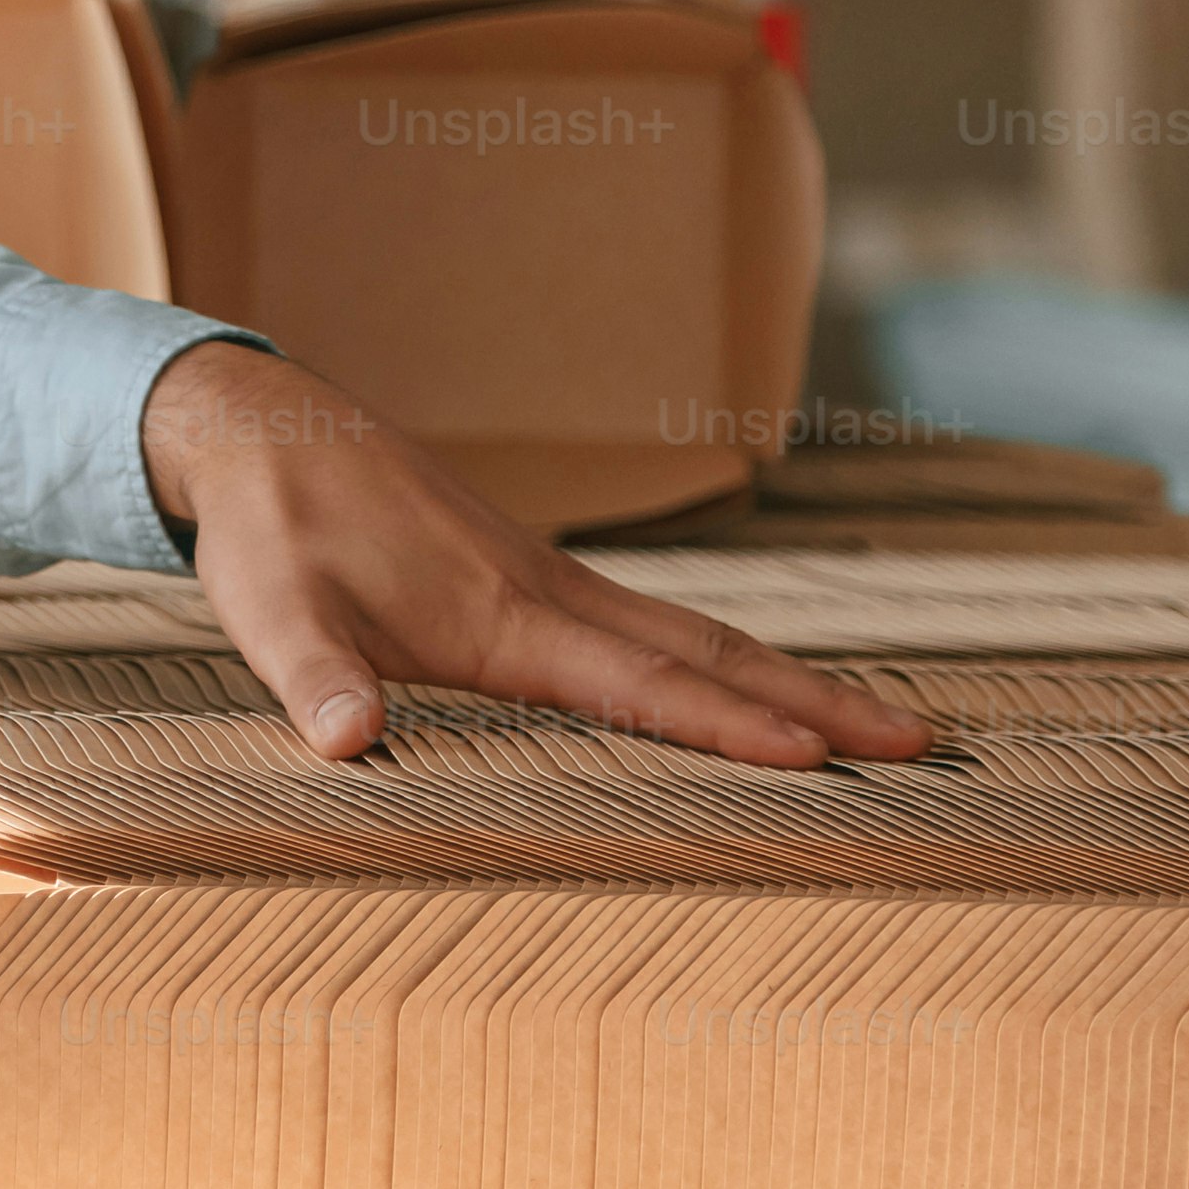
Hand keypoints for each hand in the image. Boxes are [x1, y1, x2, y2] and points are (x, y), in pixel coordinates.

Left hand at [137, 339, 936, 768]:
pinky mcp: (532, 576)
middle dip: (816, 702)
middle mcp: (549, 596)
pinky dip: (722, 659)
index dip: (729, 726)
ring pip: (694, 635)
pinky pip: (654, 625)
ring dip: (788, 678)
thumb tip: (343, 740)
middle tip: (921, 741)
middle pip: (709, 655)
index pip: (642, 685)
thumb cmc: (267, 530)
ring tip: (878, 721)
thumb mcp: (270, 611)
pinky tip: (746, 682)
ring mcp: (549, 580)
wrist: (267, 430)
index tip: (819, 758)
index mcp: (503, 619)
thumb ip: (314, 676)